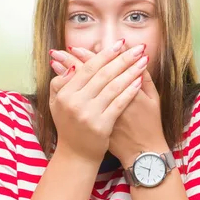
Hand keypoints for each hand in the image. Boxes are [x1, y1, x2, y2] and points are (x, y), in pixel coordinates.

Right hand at [48, 40, 149, 162]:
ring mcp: (88, 114)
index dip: (104, 54)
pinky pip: (119, 103)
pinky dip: (130, 90)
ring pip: (113, 86)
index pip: (87, 68)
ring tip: (143, 60)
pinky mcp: (102, 125)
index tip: (119, 44)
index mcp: (64, 94)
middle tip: (137, 47)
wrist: (76, 155)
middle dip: (122, 58)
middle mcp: (75, 103)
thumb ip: (60, 83)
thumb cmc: (69, 126)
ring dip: (130, 70)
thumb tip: (71, 64)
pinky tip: (140, 79)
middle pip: (103, 74)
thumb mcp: (56, 104)